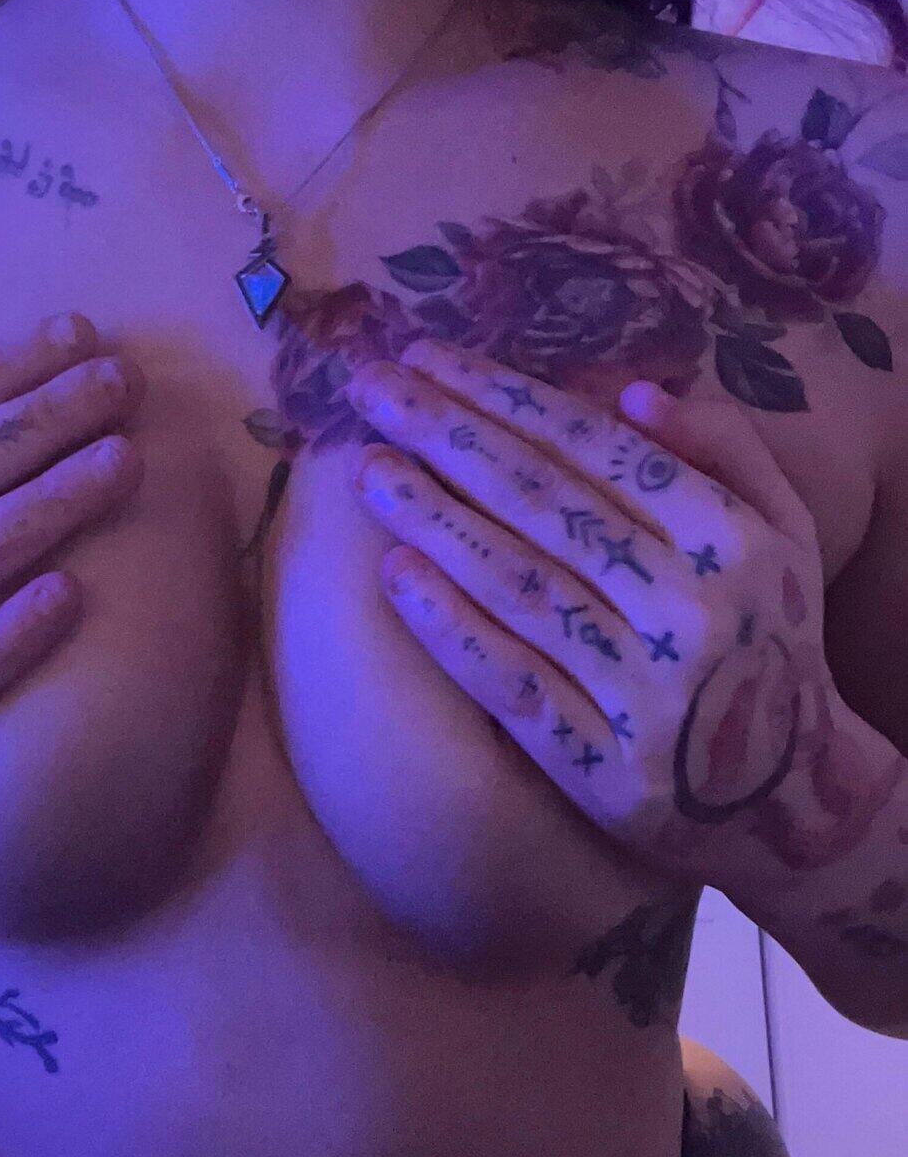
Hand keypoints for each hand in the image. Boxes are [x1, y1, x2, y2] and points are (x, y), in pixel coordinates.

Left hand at [343, 342, 878, 901]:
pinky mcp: (598, 765)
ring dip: (434, 519)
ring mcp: (641, 691)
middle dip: (450, 435)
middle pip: (546, 504)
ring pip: (520, 585)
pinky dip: (452, 625)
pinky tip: (396, 573)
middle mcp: (688, 609)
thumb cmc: (766, 641)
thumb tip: (629, 391)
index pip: (598, 451)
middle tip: (372, 387)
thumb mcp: (783, 535)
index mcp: (730, 540)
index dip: (507, 398)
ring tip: (368, 469)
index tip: (431, 358)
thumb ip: (725, 450)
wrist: (789, 798)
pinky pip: (513, 681)